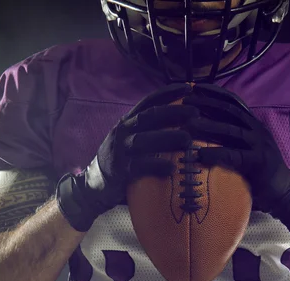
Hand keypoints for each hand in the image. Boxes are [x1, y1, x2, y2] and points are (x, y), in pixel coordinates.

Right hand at [57, 83, 198, 231]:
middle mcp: (123, 132)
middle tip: (195, 113)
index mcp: (128, 121)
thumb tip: (183, 122)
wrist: (94, 183)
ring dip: (167, 137)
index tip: (189, 88)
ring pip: (144, 140)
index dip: (168, 93)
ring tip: (187, 139)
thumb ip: (149, 129)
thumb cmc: (121, 159)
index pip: (149, 101)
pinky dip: (156, 165)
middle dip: (173, 112)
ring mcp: (120, 150)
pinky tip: (172, 167)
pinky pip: (140, 166)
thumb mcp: (130, 138)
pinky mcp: (120, 170)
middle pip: (149, 117)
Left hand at [182, 84, 289, 234]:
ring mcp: (259, 144)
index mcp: (253, 123)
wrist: (284, 191)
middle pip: (230, 110)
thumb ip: (229, 136)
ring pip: (231, 130)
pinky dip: (216, 154)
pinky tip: (201, 155)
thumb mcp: (245, 147)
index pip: (233, 101)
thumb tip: (200, 126)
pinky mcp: (258, 161)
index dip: (214, 92)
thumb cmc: (259, 170)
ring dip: (209, 125)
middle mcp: (257, 129)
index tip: (195, 86)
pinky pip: (234, 155)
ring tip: (189, 124)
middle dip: (207, 103)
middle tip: (186, 100)